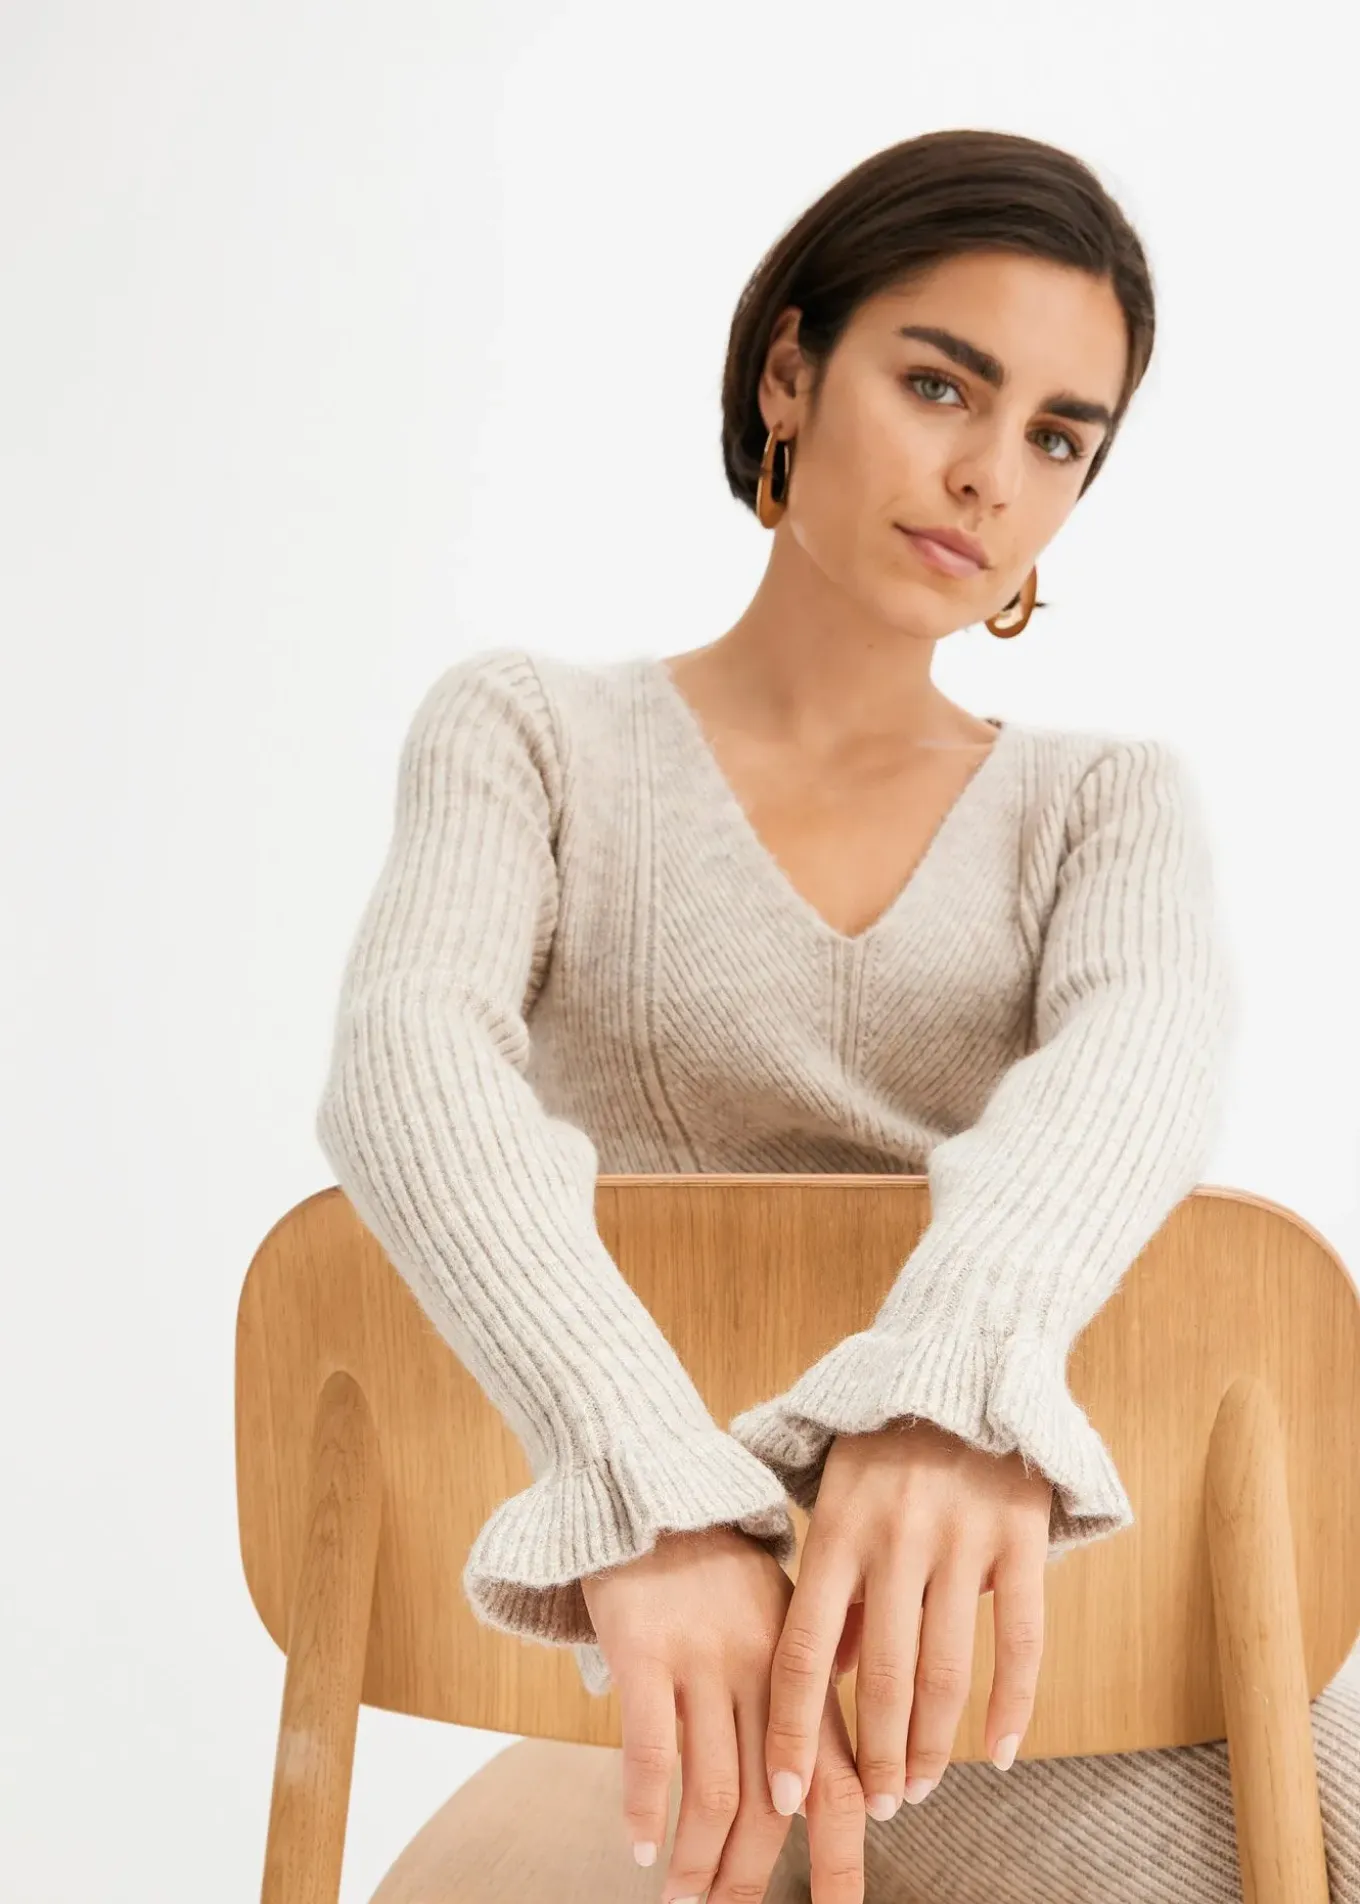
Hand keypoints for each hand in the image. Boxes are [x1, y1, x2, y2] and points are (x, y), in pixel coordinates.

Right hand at [581, 1522, 867, 1903]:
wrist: (656, 1492)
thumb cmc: (719, 1567)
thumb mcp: (783, 1616)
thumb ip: (807, 1693)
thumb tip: (841, 1785)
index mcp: (804, 1669)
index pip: (840, 1782)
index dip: (844, 1857)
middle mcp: (764, 1670)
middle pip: (778, 1803)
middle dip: (757, 1881)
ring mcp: (704, 1661)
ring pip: (716, 1790)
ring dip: (700, 1863)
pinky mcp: (645, 1650)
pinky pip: (652, 1749)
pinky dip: (649, 1809)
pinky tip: (642, 1847)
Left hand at [764, 1418, 1052, 1819]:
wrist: (964, 1359)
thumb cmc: (886, 1443)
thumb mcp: (837, 1497)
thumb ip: (831, 1585)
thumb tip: (826, 1678)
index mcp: (837, 1529)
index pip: (804, 1651)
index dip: (794, 1729)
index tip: (787, 1795)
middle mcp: (896, 1538)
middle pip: (881, 1678)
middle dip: (874, 1758)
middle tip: (873, 1808)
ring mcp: (962, 1538)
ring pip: (946, 1672)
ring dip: (931, 1746)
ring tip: (917, 1789)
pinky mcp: (1021, 1536)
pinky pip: (1021, 1639)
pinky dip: (1014, 1705)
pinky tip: (1001, 1751)